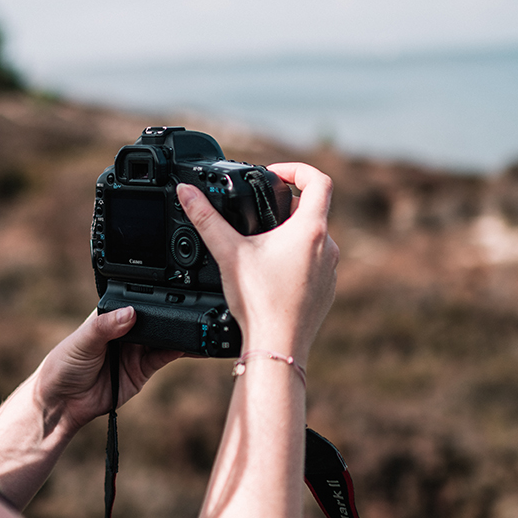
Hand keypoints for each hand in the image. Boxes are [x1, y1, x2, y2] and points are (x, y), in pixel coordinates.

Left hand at [33, 307, 183, 435]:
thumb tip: (129, 312)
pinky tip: (191, 346)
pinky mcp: (142, 370)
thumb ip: (105, 327)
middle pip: (154, 319)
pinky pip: (165, 357)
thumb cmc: (63, 366)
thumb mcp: (82, 341)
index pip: (134, 302)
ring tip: (199, 327)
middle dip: (170, 315)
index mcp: (109, 316)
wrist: (63, 404)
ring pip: (164, 337)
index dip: (150, 298)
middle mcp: (125, 331)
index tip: (168, 293)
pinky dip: (180, 352)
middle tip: (191, 309)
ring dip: (180, 334)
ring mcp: (135, 350)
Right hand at [176, 162, 337, 361]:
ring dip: (290, 235)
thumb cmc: (259, 303)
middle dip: (285, 207)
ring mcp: (330, 271)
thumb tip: (187, 192)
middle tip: (257, 213)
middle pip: (313, 210)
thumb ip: (205, 218)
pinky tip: (270, 275)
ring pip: (314, 239)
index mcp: (310, 230)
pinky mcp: (326, 291)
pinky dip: (295, 261)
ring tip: (260, 246)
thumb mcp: (227, 252)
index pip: (318, 180)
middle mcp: (327, 248)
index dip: (296, 169)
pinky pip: (314, 265)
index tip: (274, 174)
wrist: (277, 347)